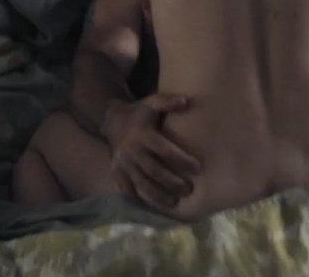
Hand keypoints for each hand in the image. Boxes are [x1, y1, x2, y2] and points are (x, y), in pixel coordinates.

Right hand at [102, 93, 201, 208]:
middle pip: (154, 170)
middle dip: (172, 182)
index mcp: (143, 134)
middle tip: (189, 190)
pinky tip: (154, 206)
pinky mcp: (116, 172)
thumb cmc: (139, 113)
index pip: (165, 150)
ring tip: (174, 203)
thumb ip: (167, 102)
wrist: (110, 121)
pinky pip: (127, 189)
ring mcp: (122, 163)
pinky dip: (140, 199)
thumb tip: (186, 102)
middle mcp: (132, 150)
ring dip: (158, 195)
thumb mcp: (151, 103)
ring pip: (141, 183)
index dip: (182, 160)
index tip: (198, 169)